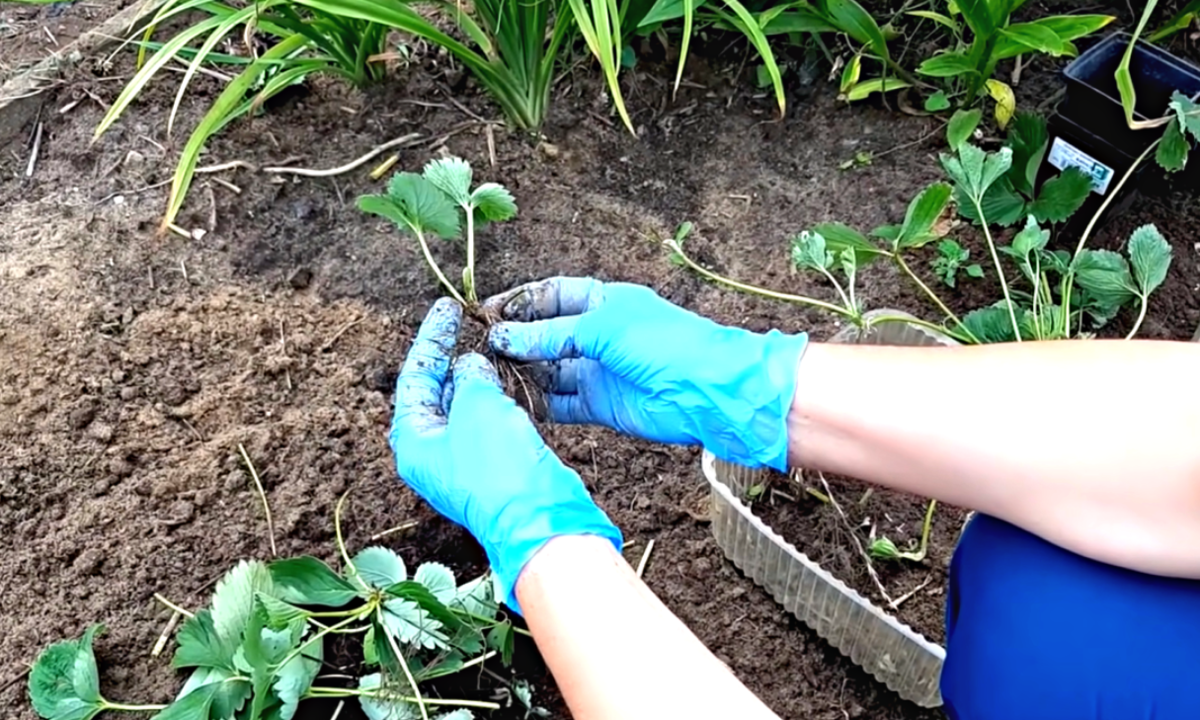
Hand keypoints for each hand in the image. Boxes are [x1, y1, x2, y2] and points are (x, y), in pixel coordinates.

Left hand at [389, 298, 621, 612]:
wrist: (539, 516)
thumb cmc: (497, 465)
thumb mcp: (476, 405)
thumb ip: (469, 375)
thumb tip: (471, 364)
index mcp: (413, 441)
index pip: (415, 377)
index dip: (431, 338)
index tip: (448, 308)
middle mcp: (433, 452)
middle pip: (437, 391)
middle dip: (454, 356)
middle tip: (471, 322)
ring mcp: (465, 460)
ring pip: (467, 404)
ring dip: (480, 374)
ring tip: (495, 344)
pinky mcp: (495, 464)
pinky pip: (491, 420)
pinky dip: (499, 396)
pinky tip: (513, 376)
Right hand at [484, 277, 808, 471]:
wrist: (706, 391)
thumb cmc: (663, 342)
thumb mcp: (602, 327)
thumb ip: (550, 333)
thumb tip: (503, 337)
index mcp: (602, 301)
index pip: (550, 296)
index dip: (518, 303)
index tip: (484, 313)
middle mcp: (597, 334)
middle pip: (544, 335)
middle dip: (512, 341)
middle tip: (475, 350)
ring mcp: (598, 370)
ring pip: (548, 370)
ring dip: (520, 373)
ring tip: (483, 378)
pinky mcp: (599, 404)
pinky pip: (560, 402)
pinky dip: (536, 404)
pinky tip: (509, 404)